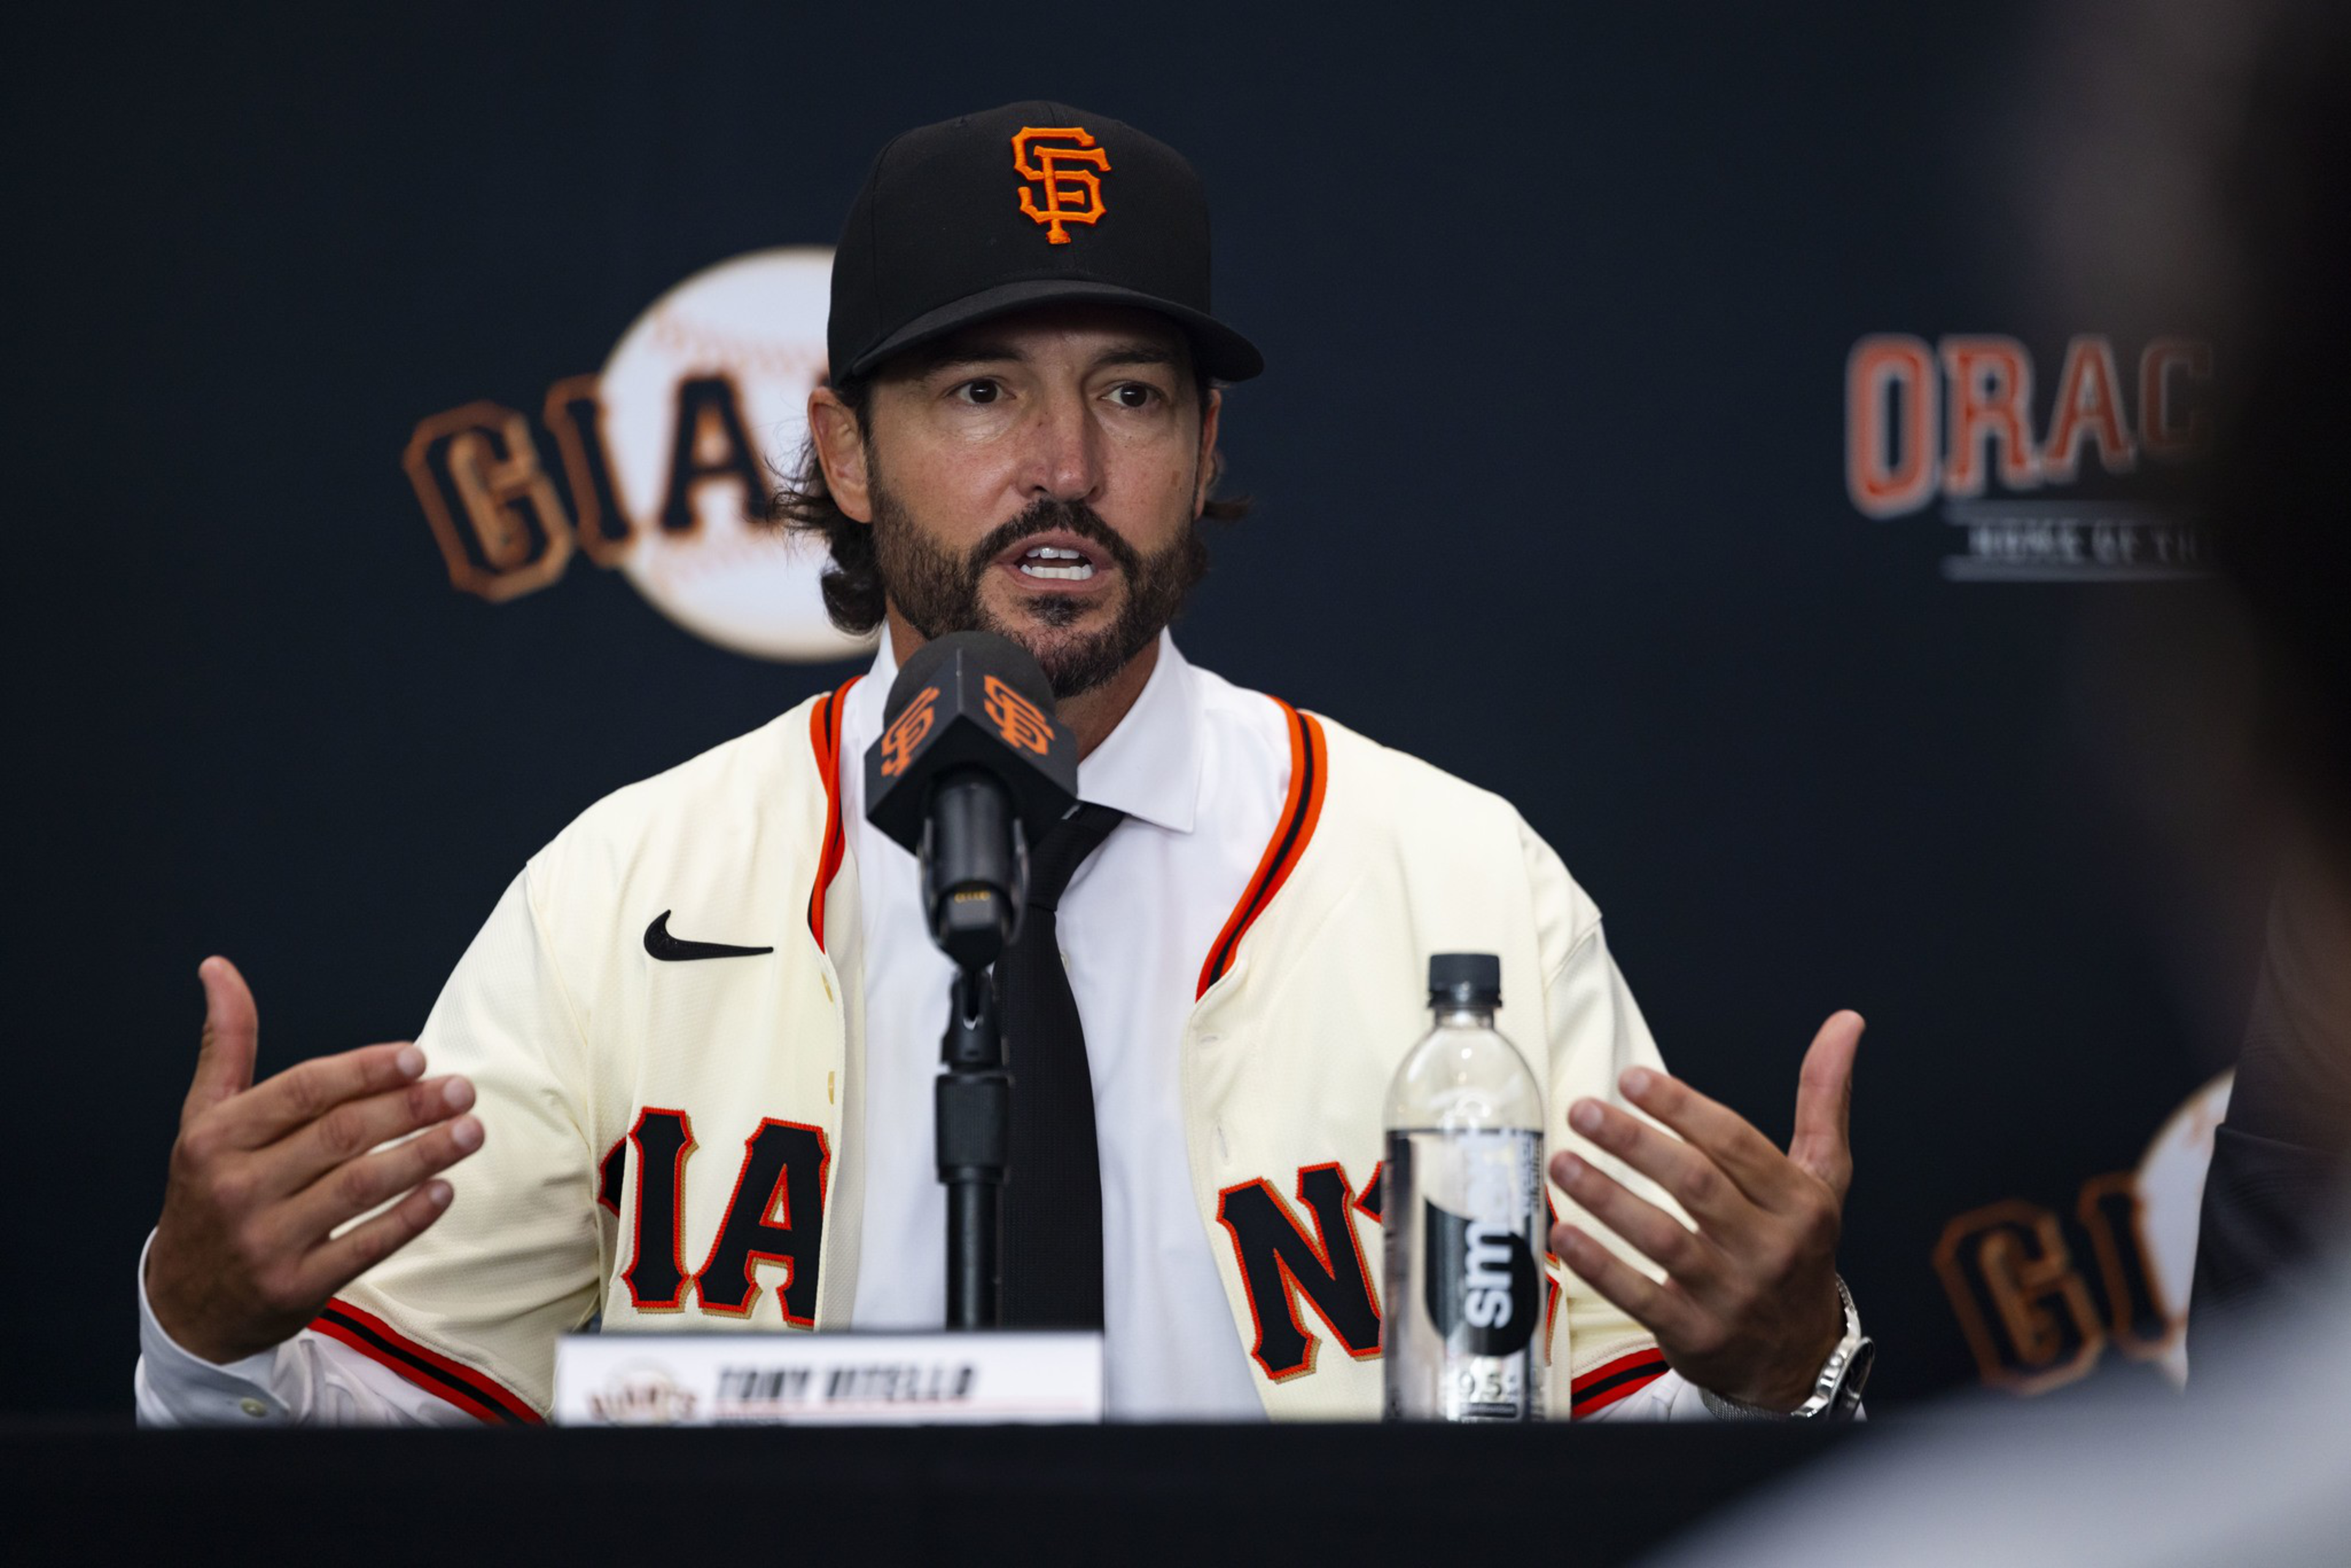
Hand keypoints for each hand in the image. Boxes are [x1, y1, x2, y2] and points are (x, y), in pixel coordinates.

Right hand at [146, 957, 484, 1364]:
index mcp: (215, 1137)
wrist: (184, 1303)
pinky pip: (364, 1247)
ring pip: (360, 1188)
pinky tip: (444, 1191)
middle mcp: (236, 1187)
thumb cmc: (208, 1192)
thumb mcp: (204, 1118)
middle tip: (462, 1089)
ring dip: (424, 1156)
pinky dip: (409, 1218)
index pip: (303, 1091)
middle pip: (340, 1135)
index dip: (365, 1070)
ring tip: (471, 1131)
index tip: (418, 1057)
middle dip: (409, 1109)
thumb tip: (219, 968)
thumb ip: (226, 1043)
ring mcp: (265, 1241)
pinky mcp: (294, 1288)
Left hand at [1547, 1010, 1862, 1410]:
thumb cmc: (1799, 1249)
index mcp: (1799, 1202)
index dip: (1682, 1109)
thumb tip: (1845, 1022)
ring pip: (1663, 1239)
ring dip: (1607, 1198)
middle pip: (1696, 1185)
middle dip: (1635, 1143)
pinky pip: (1641, 1297)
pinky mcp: (1696, 1334)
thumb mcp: (1823, 1177)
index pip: (1736, 1145)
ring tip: (1562, 1162)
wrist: (1801, 1359)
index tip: (1631, 1079)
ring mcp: (1732, 1295)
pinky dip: (1601, 1267)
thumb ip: (1823, 1098)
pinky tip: (1565, 1236)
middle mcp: (1768, 1247)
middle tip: (1583, 1110)